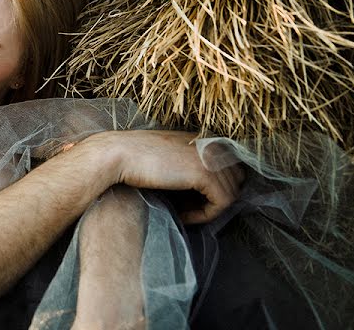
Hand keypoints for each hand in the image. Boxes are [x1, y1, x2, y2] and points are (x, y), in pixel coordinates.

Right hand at [100, 130, 244, 223]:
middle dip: (216, 199)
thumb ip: (191, 163)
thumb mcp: (171, 156)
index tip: (194, 200)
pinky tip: (183, 216)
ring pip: (230, 195)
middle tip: (191, 209)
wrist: (118, 155)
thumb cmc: (136, 159)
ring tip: (184, 214)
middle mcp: (213, 144)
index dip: (217, 188)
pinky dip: (204, 216)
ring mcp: (211, 157)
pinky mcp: (205, 173)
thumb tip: (208, 189)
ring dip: (208, 210)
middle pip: (236, 181)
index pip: (231, 167)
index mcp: (205, 137)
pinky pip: (220, 204)